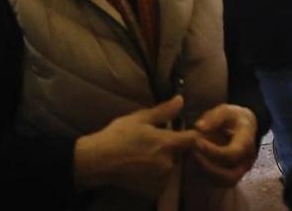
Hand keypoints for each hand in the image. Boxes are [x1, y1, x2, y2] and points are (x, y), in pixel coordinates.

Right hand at [74, 96, 197, 198]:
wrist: (99, 161)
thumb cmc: (118, 136)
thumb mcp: (139, 119)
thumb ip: (163, 111)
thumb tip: (181, 100)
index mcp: (167, 143)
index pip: (192, 139)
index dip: (191, 134)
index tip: (183, 132)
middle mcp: (168, 163)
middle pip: (179, 153)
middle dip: (170, 147)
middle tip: (151, 143)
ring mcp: (161, 179)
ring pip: (169, 167)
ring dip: (162, 161)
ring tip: (143, 156)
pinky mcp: (154, 191)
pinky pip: (161, 180)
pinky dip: (155, 175)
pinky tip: (140, 168)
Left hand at [188, 103, 259, 185]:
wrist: (246, 126)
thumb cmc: (235, 118)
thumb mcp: (227, 110)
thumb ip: (214, 117)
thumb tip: (198, 127)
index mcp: (246, 143)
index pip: (232, 154)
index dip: (212, 151)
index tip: (196, 141)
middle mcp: (246, 161)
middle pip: (230, 175)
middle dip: (208, 167)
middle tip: (193, 152)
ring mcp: (241, 170)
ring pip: (225, 182)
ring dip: (207, 172)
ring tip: (193, 157)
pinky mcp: (233, 174)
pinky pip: (221, 182)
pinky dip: (207, 175)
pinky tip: (196, 162)